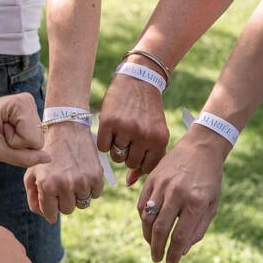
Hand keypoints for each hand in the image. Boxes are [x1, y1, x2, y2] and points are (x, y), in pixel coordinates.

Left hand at [0, 93, 50, 167]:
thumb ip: (24, 158)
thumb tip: (48, 158)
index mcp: (21, 104)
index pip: (34, 141)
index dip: (15, 144)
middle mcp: (29, 101)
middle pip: (37, 140)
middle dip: (18, 143)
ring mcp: (30, 105)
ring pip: (36, 139)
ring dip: (18, 141)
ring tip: (1, 131)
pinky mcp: (28, 111)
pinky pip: (32, 135)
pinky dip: (19, 138)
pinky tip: (6, 129)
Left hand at [24, 122, 103, 222]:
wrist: (67, 129)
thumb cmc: (47, 153)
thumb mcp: (32, 172)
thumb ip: (34, 198)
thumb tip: (49, 219)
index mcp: (47, 184)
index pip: (51, 213)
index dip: (51, 207)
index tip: (52, 196)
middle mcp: (64, 184)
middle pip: (68, 210)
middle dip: (64, 200)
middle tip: (62, 184)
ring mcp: (82, 180)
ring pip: (83, 203)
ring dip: (78, 194)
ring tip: (73, 177)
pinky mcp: (96, 175)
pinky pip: (95, 194)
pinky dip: (90, 188)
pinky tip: (83, 173)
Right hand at [97, 64, 168, 185]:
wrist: (139, 80)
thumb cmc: (148, 112)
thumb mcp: (155, 134)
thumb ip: (147, 159)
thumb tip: (130, 183)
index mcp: (159, 140)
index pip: (145, 168)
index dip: (139, 160)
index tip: (138, 148)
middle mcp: (144, 135)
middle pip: (129, 163)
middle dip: (127, 153)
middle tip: (129, 137)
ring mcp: (126, 128)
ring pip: (116, 157)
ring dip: (116, 147)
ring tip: (121, 132)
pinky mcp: (109, 122)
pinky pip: (103, 147)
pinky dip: (104, 141)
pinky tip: (111, 129)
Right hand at [137, 125, 230, 262]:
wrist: (200, 148)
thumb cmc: (209, 179)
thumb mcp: (212, 204)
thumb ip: (198, 228)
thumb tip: (183, 250)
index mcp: (196, 201)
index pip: (180, 236)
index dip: (174, 253)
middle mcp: (177, 193)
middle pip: (161, 229)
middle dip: (157, 248)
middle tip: (157, 259)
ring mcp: (162, 185)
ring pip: (148, 218)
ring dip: (148, 236)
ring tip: (152, 245)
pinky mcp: (152, 179)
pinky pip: (141, 204)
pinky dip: (143, 219)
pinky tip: (148, 227)